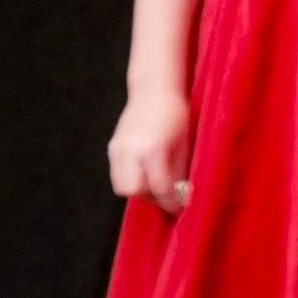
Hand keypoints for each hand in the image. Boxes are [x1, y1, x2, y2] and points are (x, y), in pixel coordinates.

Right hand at [109, 86, 191, 211]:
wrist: (154, 89)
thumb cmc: (176, 113)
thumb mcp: (184, 143)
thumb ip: (179, 171)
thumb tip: (182, 195)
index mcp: (152, 149)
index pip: (159, 188)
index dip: (172, 203)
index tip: (182, 209)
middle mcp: (131, 151)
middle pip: (134, 192)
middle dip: (152, 199)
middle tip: (169, 196)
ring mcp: (118, 148)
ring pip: (122, 186)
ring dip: (141, 191)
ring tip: (159, 184)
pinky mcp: (113, 147)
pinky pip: (118, 174)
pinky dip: (133, 180)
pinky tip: (148, 173)